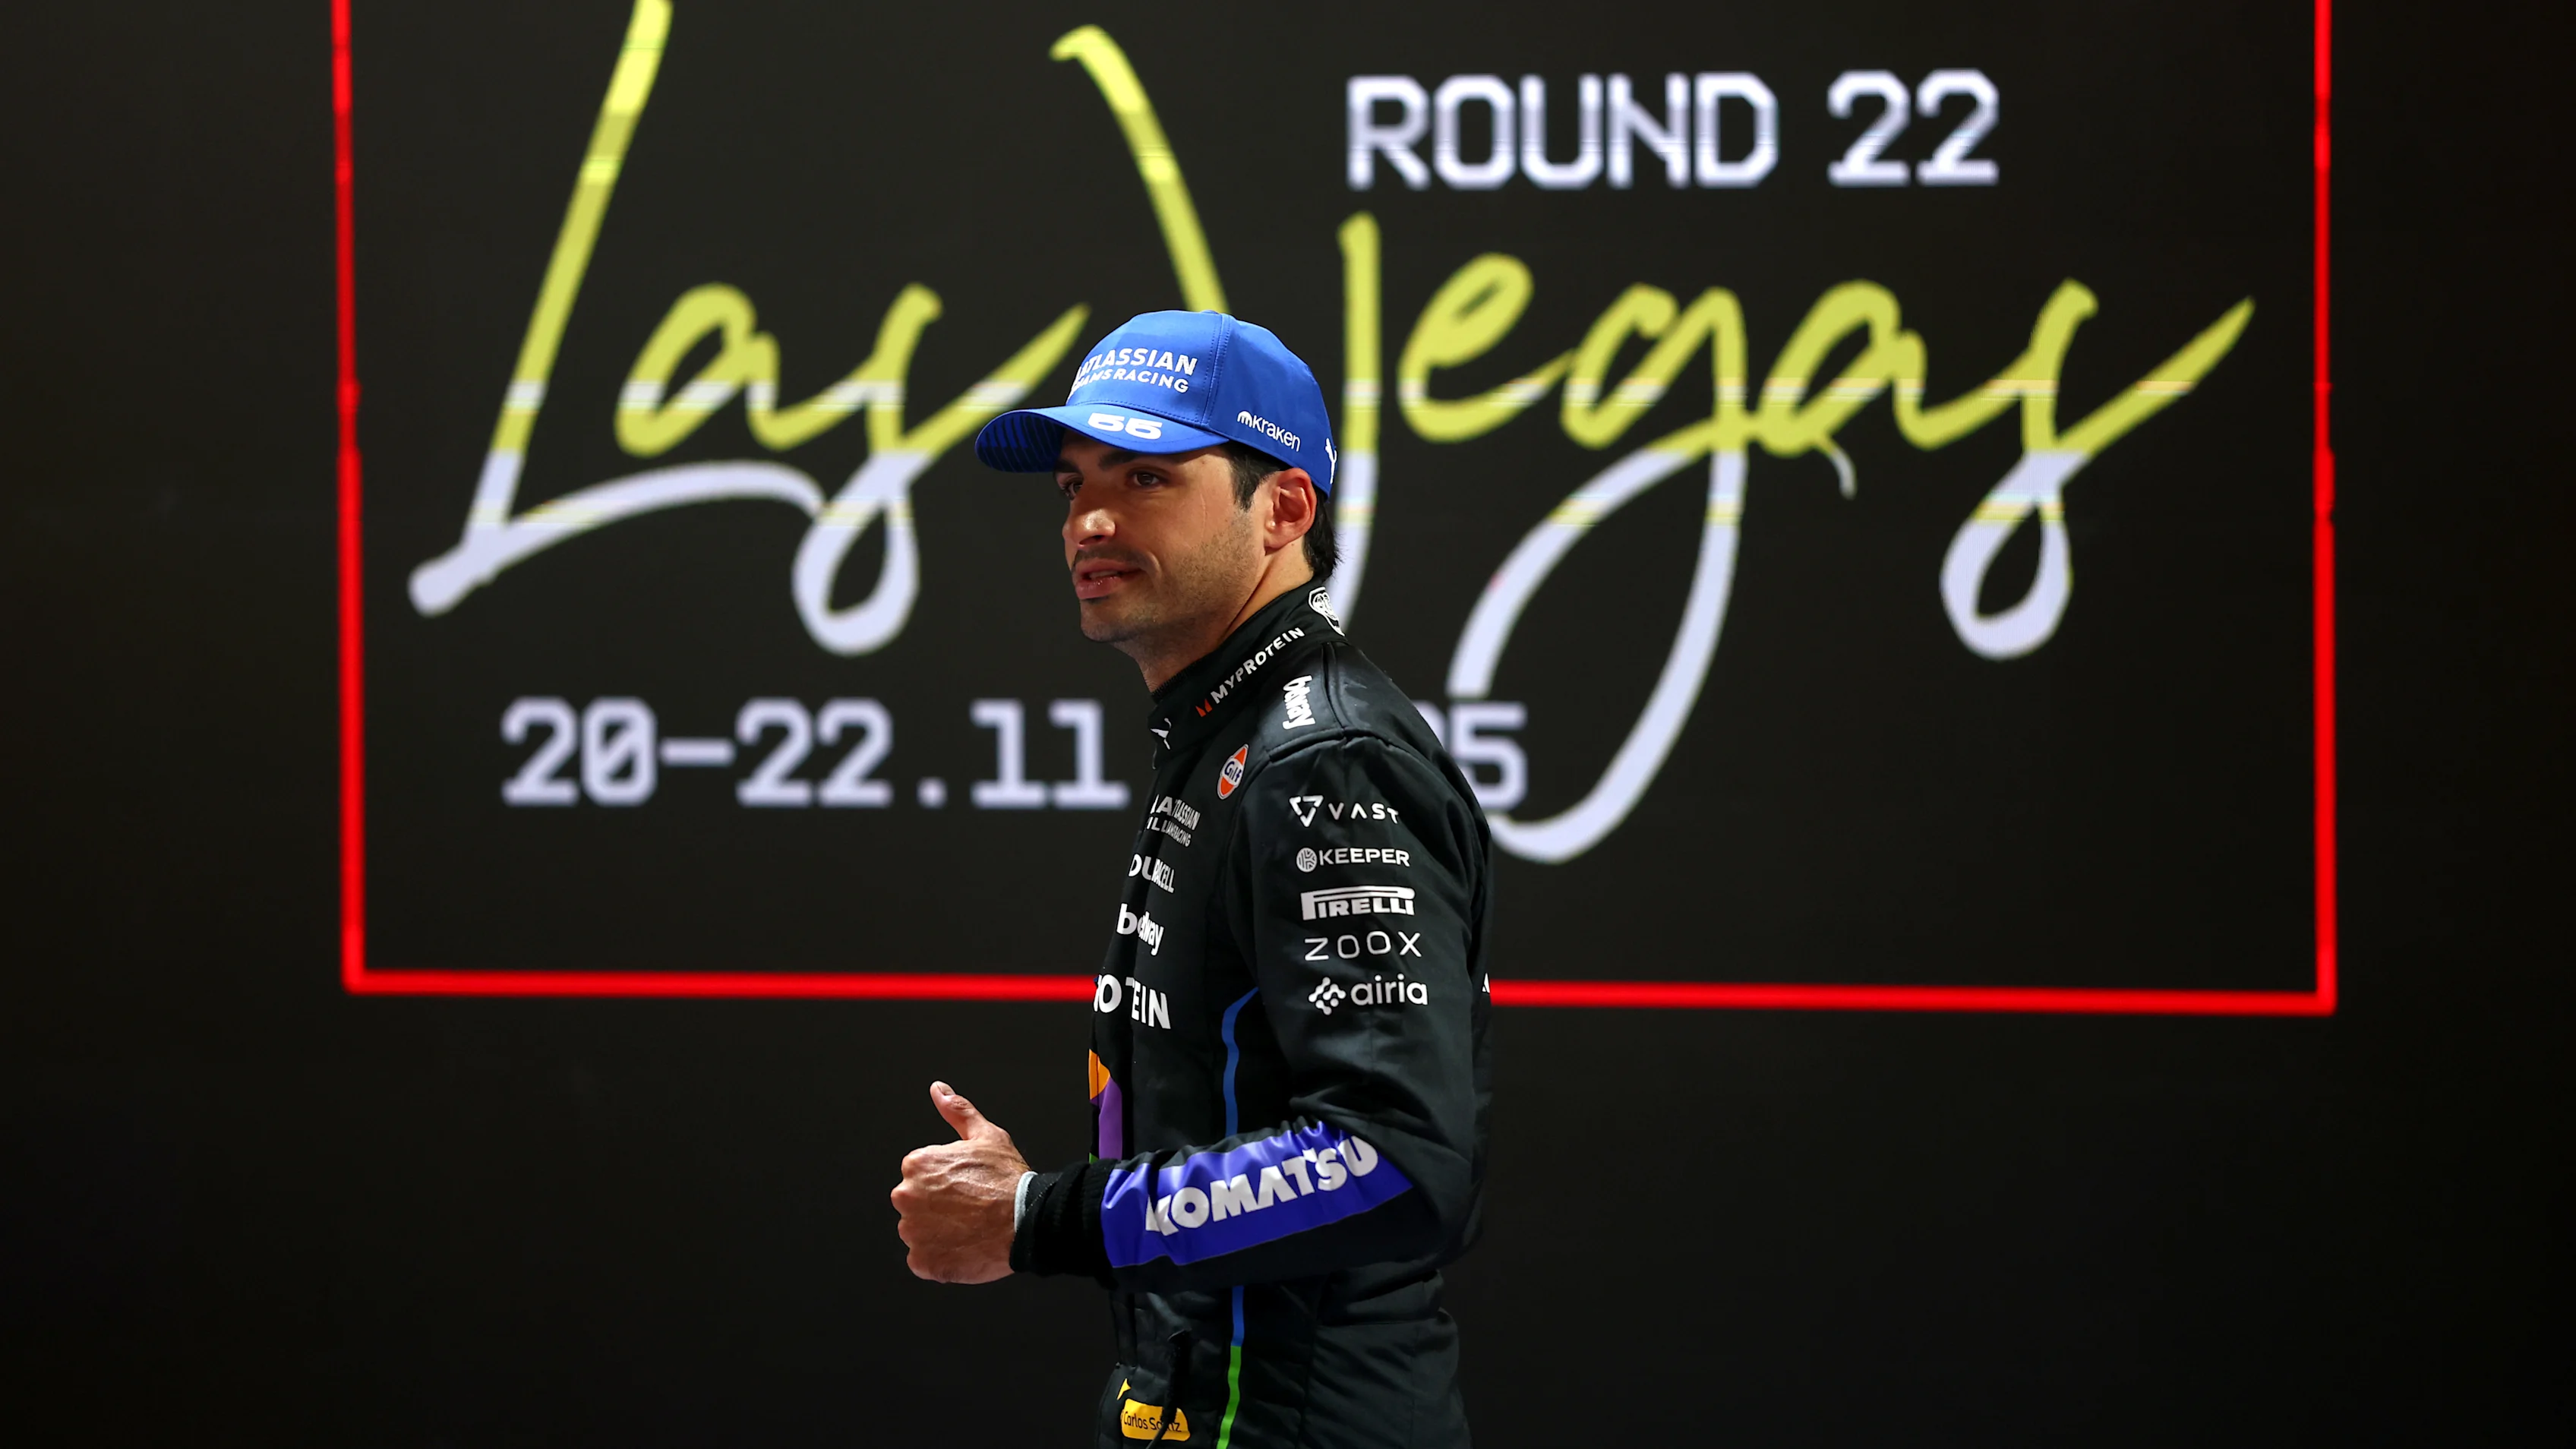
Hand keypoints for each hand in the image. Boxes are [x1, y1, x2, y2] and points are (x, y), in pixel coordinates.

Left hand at [890, 1081, 1028, 1283]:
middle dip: (937, 1207)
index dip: (946, 1182)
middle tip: (969, 1209)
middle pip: (916, 1204)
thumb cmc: (1008, 1180)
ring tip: (969, 1229)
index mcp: (917, 1164)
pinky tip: (964, 1248)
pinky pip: (924, 1261)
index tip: (967, 1187)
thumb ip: (957, 1111)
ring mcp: (913, 1232)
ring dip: (938, 1233)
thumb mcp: (987, 1135)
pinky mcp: (922, 1262)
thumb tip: (939, 1090)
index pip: (920, 1175)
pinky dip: (940, 1258)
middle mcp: (906, 1196)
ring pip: (919, 1233)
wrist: (1027, 1220)